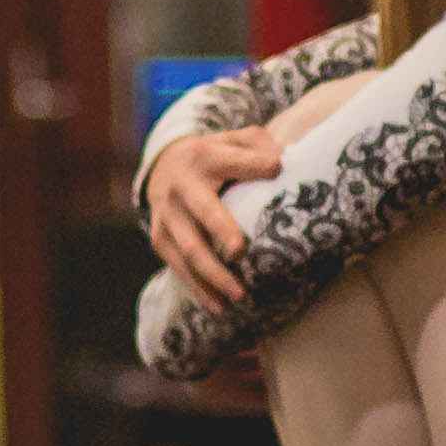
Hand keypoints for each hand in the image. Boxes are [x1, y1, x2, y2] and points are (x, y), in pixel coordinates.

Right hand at [144, 125, 279, 312]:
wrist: (163, 165)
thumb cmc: (215, 155)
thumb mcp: (235, 140)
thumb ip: (259, 146)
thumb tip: (285, 167)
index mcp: (205, 157)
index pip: (233, 161)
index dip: (256, 165)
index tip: (278, 169)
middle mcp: (182, 186)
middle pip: (203, 212)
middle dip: (220, 231)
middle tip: (239, 252)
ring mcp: (168, 215)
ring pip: (189, 250)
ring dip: (213, 274)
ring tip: (239, 295)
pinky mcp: (160, 238)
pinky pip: (178, 267)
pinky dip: (198, 288)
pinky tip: (218, 305)